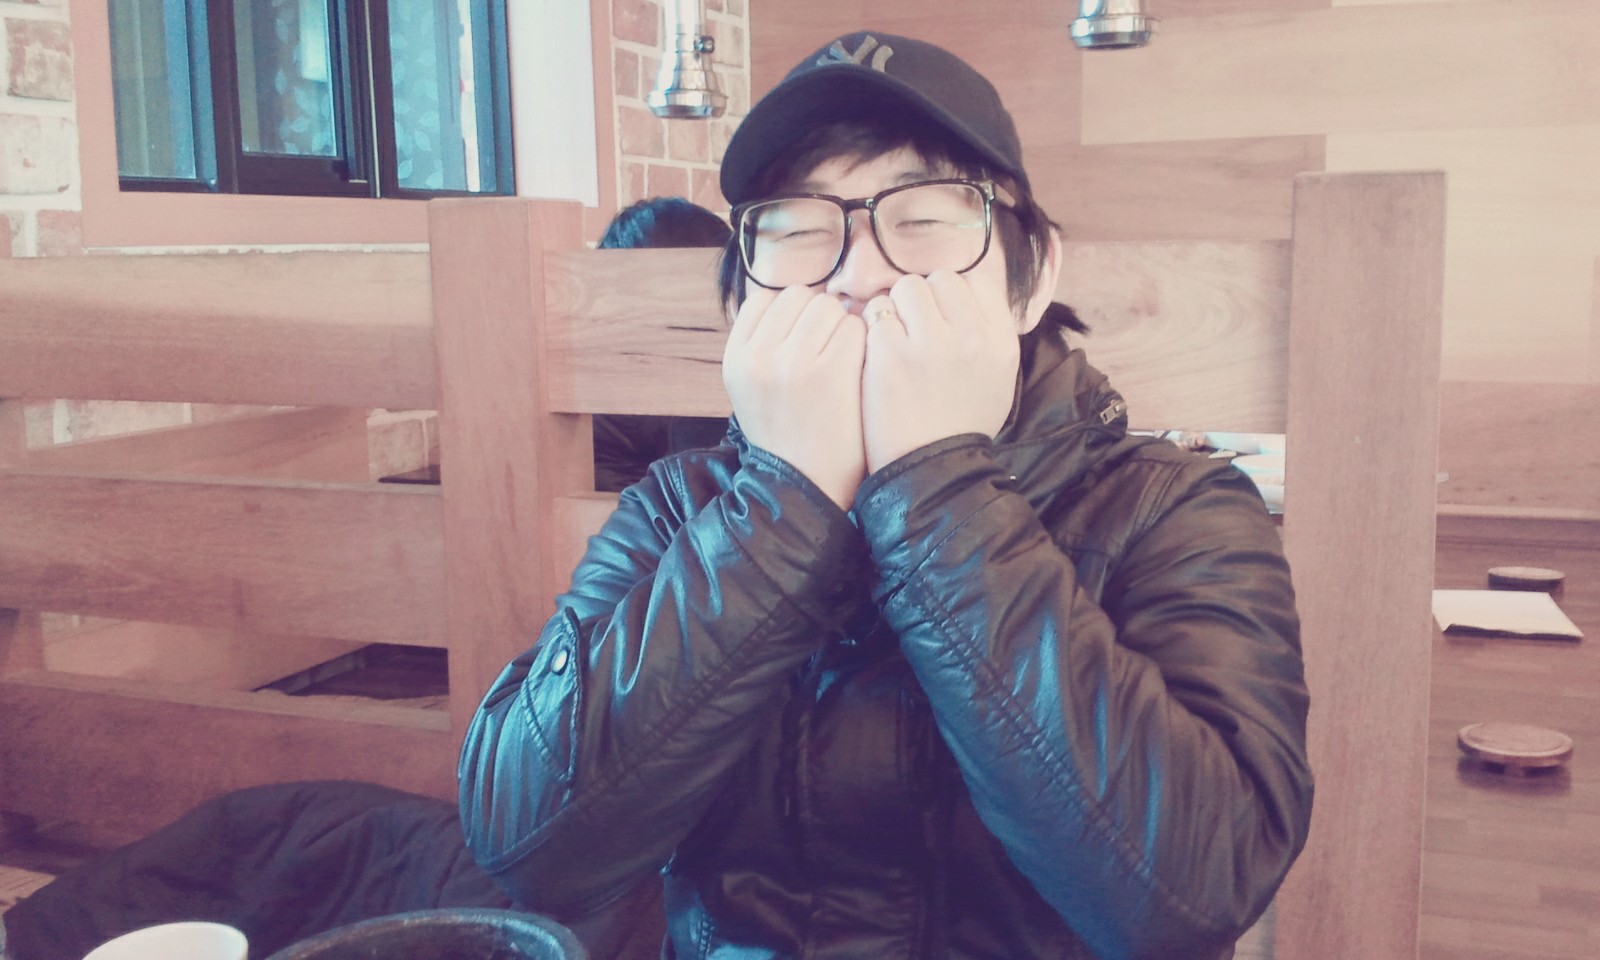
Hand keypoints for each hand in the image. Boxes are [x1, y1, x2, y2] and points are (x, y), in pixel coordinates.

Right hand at [723, 286, 868, 508]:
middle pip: (799, 296)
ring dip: (843, 326)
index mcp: (735, 358)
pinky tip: (858, 370)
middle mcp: (758, 356)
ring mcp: (793, 362)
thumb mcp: (752, 389)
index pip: (764, 299)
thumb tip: (793, 298)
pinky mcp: (832, 371)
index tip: (802, 340)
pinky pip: (855, 327)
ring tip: (843, 362)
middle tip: (827, 351)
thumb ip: (762, 344)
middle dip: (818, 317)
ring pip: (829, 306)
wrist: (808, 488)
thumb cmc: (789, 436)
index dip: (791, 314)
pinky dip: (863, 342)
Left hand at [862, 271, 1019, 472]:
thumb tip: (969, 292)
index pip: (974, 281)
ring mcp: (930, 343)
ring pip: (906, 288)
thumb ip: (988, 333)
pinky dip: (872, 329)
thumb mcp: (997, 378)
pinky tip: (876, 356)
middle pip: (939, 279)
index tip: (941, 318)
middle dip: (922, 299)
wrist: (930, 470)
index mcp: (1001, 339)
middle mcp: (971, 336)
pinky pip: (876, 313)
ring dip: (895, 308)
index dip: (951, 295)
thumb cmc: (960, 424)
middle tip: (913, 331)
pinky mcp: (891, 353)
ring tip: (894, 341)